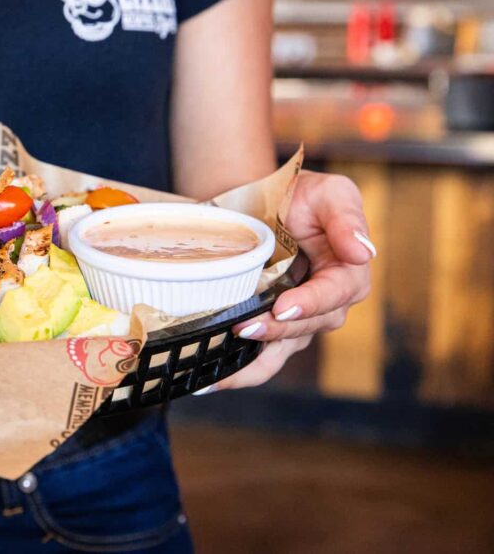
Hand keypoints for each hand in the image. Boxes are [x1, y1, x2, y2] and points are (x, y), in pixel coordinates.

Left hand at [197, 171, 373, 393]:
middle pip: (307, 326)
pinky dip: (240, 371)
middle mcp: (327, 303)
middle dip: (276, 331)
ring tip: (221, 375)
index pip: (335, 294)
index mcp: (347, 273)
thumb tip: (364, 254)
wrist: (262, 200)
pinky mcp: (271, 325)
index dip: (311, 303)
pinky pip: (261, 355)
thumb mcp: (329, 192)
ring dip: (254, 364)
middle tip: (243, 328)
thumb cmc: (301, 193)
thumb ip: (346, 218)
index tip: (284, 306)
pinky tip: (210, 382)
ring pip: (283, 350)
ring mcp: (298, 318)